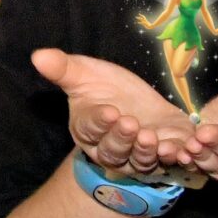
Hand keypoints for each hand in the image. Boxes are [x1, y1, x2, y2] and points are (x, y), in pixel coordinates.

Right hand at [30, 49, 194, 180]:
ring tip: (152, 137)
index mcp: (88, 130)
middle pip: (114, 151)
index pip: (91, 129)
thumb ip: (63, 69)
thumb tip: (37, 55)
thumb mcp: (85, 73)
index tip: (109, 111)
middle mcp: (110, 150)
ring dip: (146, 152)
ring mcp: (138, 157)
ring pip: (139, 161)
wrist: (139, 102)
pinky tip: (180, 149)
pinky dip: (175, 158)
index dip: (100, 123)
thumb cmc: (107, 87)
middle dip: (122, 139)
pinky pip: (169, 163)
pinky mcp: (164, 156)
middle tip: (130, 123)